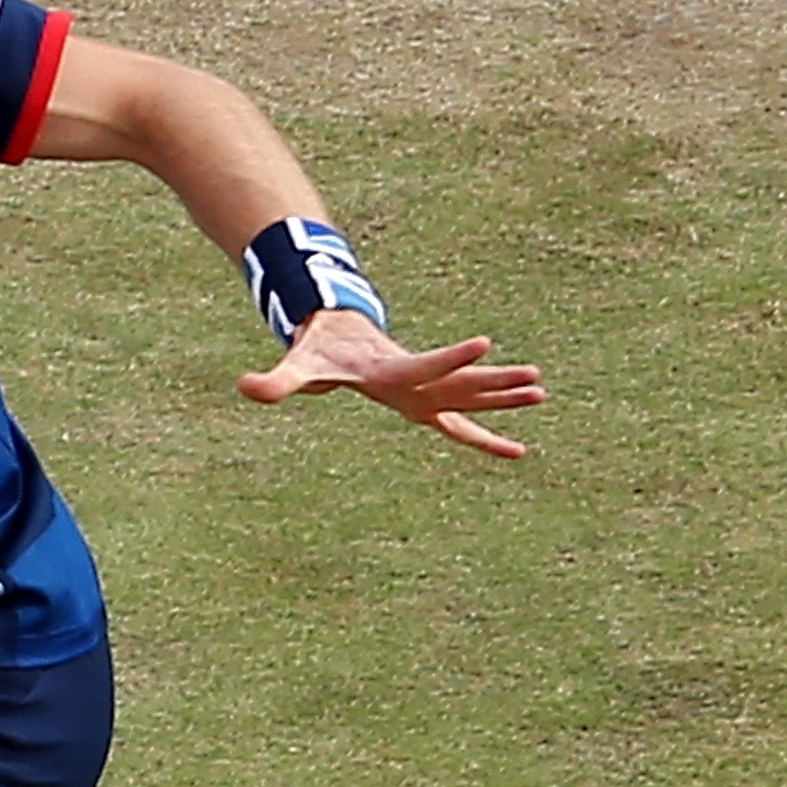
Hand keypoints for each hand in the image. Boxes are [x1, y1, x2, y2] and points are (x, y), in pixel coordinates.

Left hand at [237, 310, 543, 461]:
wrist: (336, 334)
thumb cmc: (318, 353)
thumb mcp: (297, 367)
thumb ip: (275, 380)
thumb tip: (244, 387)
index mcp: (389, 371)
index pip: (425, 365)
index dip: (452, 358)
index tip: (485, 342)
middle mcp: (415, 381)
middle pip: (459, 383)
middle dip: (494, 383)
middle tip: (535, 378)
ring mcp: (425, 392)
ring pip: (469, 397)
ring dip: (503, 399)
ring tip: (542, 392)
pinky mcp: (427, 404)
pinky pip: (460, 426)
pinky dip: (485, 439)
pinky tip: (518, 452)